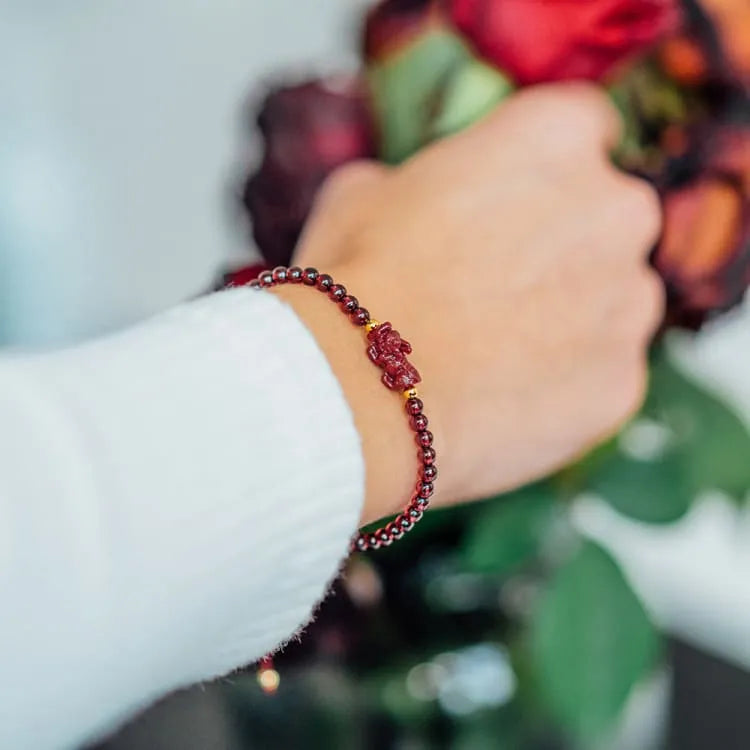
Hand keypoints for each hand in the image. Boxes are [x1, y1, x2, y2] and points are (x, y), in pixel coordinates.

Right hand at [278, 83, 663, 524]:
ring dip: (572, 314)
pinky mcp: (622, 382)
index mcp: (556, 136)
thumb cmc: (357, 279)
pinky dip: (566, 382)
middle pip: (609, 216)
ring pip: (615, 298)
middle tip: (498, 283)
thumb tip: (423, 198)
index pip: (585, 126)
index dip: (543, 168)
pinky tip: (507, 394)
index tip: (515, 200)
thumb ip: (424, 178)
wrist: (365, 389)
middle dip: (566, 242)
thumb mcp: (365, 192)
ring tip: (498, 349)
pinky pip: (601, 372)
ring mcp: (629, 301)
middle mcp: (616, 208)